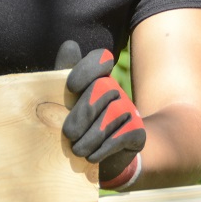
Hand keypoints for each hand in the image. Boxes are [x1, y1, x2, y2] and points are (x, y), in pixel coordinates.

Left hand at [55, 41, 145, 187]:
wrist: (102, 156)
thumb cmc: (78, 123)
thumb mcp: (65, 101)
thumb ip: (63, 74)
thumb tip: (70, 44)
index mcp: (95, 78)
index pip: (100, 59)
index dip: (87, 68)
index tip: (72, 87)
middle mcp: (114, 89)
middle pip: (101, 89)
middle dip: (83, 113)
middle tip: (68, 134)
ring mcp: (128, 109)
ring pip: (111, 114)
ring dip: (91, 135)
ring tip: (77, 150)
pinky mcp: (137, 131)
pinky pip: (122, 135)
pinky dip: (103, 148)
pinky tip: (91, 157)